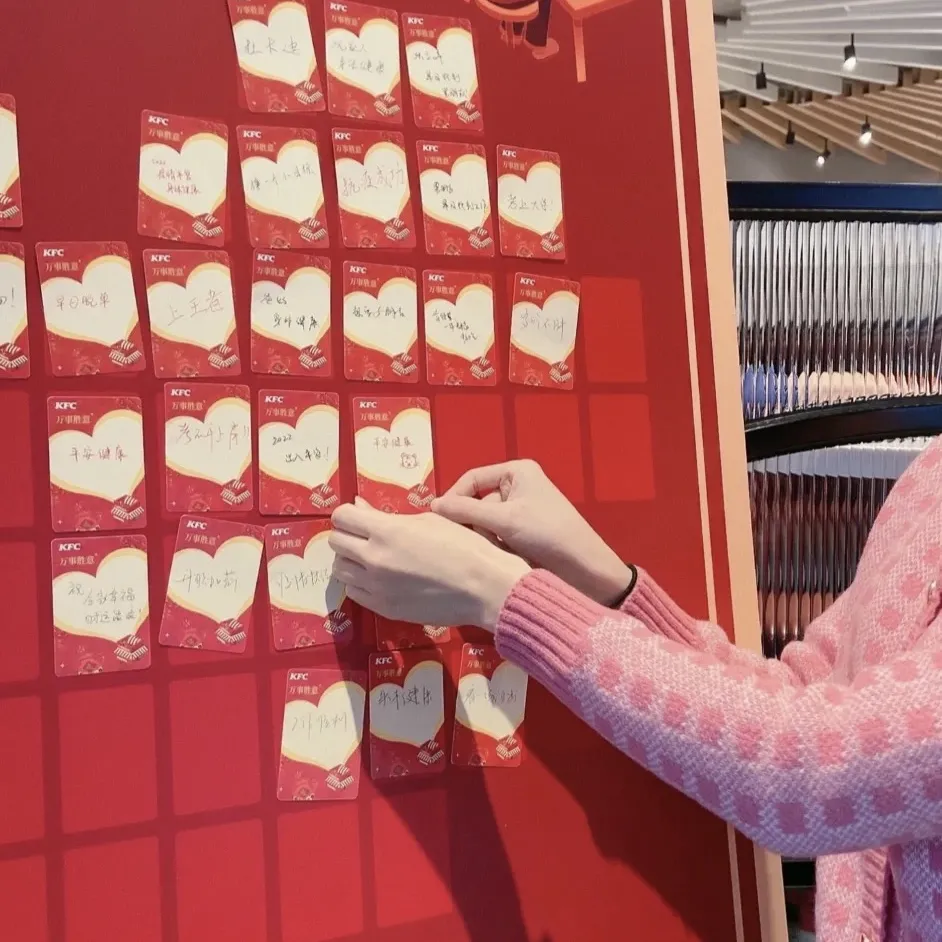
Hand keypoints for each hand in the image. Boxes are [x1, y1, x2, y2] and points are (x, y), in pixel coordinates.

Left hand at [329, 501, 529, 630]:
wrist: (483, 588)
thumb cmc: (463, 546)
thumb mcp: (428, 520)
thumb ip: (389, 516)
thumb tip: (361, 508)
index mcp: (386, 531)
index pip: (342, 517)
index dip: (350, 513)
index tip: (361, 516)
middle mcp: (374, 559)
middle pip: (336, 542)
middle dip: (348, 535)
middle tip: (367, 536)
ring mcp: (376, 587)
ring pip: (340, 569)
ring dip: (351, 560)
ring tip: (372, 558)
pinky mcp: (383, 609)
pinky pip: (354, 592)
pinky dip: (360, 583)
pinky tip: (380, 578)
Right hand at [432, 460, 632, 605]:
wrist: (585, 570)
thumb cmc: (547, 535)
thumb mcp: (504, 520)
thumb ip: (465, 511)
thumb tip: (432, 506)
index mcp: (517, 472)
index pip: (472, 479)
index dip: (454, 497)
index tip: (438, 521)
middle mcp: (517, 487)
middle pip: (477, 503)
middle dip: (474, 524)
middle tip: (469, 542)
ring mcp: (520, 512)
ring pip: (484, 523)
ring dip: (485, 538)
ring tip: (493, 553)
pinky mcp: (522, 534)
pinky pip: (496, 536)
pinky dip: (495, 547)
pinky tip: (500, 559)